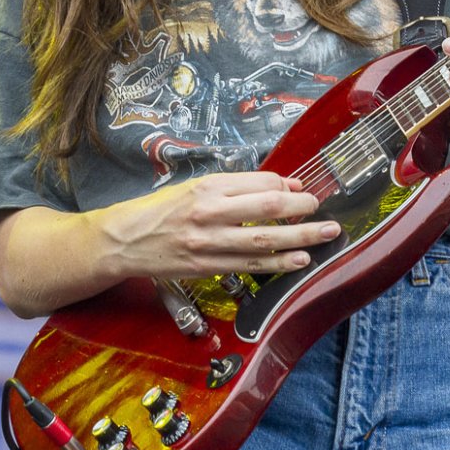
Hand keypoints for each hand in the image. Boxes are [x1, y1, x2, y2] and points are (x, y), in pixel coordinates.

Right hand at [96, 171, 339, 279]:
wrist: (123, 240)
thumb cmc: (161, 210)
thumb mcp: (196, 187)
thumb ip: (238, 186)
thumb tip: (283, 185)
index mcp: (208, 187)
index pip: (260, 183)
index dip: (287, 186)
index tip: (302, 190)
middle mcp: (210, 212)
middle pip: (268, 208)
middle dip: (303, 209)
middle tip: (323, 209)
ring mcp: (209, 242)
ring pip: (265, 240)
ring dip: (301, 238)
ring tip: (326, 235)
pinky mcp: (207, 267)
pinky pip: (251, 265)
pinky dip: (278, 263)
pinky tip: (299, 260)